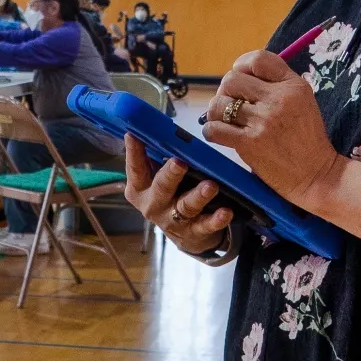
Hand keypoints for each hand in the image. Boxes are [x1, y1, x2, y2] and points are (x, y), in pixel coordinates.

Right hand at [123, 135, 233, 254]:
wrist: (183, 234)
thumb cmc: (169, 195)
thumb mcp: (155, 179)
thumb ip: (155, 158)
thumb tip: (155, 127)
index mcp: (140, 189)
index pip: (135, 168)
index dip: (134, 153)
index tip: (134, 135)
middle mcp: (153, 204)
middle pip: (161, 188)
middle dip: (170, 174)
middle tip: (180, 162)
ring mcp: (173, 220)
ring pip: (186, 206)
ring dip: (198, 196)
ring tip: (210, 186)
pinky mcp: (194, 232)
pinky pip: (206, 225)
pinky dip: (217, 219)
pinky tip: (226, 212)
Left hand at [199, 49, 342, 206]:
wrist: (317, 175)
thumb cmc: (306, 139)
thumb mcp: (303, 102)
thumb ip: (276, 85)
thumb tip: (240, 73)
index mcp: (294, 85)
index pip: (258, 59)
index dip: (242, 65)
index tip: (242, 78)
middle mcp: (279, 99)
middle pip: (231, 79)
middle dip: (226, 92)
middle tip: (233, 106)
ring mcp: (264, 121)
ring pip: (219, 103)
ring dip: (217, 112)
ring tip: (228, 121)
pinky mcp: (250, 143)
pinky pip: (214, 128)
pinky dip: (212, 131)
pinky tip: (221, 135)